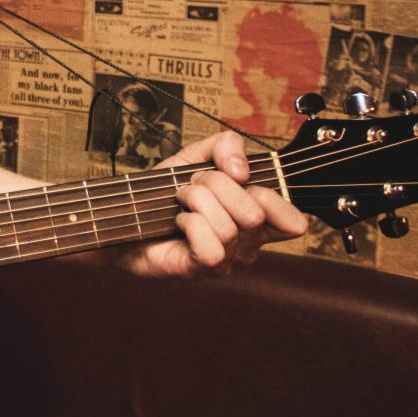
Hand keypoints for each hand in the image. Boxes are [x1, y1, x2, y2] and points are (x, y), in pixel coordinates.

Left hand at [116, 130, 306, 279]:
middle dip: (216, 185)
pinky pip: (212, 246)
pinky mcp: (201, 270)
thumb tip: (241, 170)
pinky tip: (178, 222)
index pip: (293, 222)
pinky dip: (190, 224)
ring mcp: (226, 260)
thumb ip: (226, 146)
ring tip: (180, 201)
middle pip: (256, 213)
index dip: (271, 196)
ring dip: (196, 201)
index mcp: (255, 218)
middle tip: (193, 186)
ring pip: (229, 227)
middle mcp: (246, 244)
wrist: (124, 213)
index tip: (238, 178)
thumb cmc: (163, 192)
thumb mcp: (197, 156)